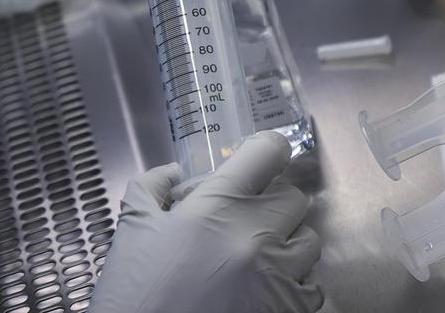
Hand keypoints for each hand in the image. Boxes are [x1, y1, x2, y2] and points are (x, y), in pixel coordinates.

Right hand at [90, 131, 322, 312]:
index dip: (267, 149)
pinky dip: (293, 284)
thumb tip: (173, 173)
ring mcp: (278, 277)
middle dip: (271, 203)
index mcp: (215, 208)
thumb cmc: (137, 293)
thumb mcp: (132, 229)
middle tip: (246, 216)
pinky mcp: (290, 311)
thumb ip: (151, 187)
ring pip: (310, 241)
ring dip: (287, 243)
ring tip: (255, 256)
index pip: (265, 155)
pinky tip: (262, 289)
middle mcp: (255, 237)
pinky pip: (312, 286)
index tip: (266, 153)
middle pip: (294, 198)